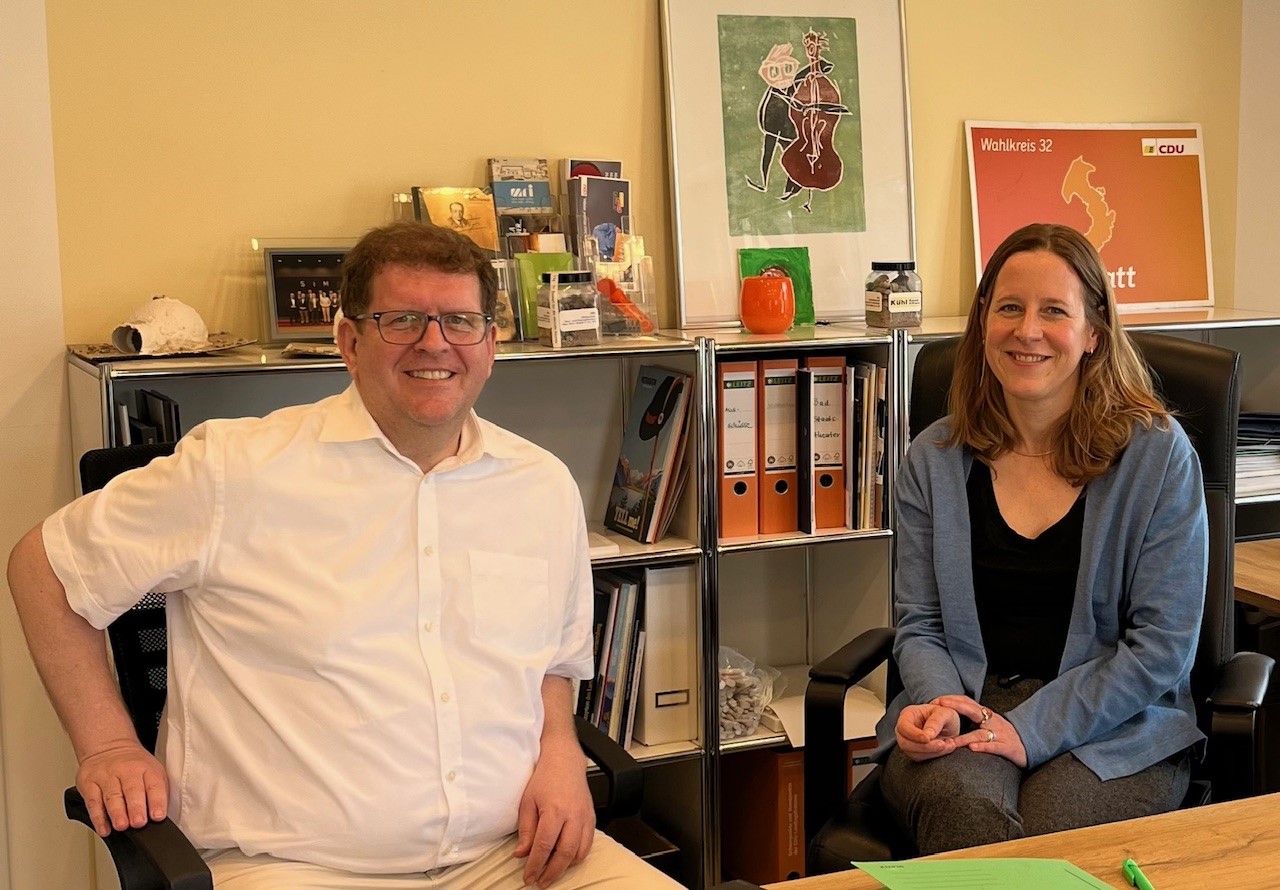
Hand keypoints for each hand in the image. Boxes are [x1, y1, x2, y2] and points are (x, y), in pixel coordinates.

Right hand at [75, 742, 168, 835]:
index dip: (157, 801)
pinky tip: (104, 828)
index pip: (155, 785)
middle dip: (136, 808)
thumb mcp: (151, 771)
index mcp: (147, 769)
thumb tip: (160, 817)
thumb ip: (157, 792)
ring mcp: (107, 777)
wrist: (109, 747)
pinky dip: (98, 818)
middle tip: (139, 822)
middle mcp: (127, 771)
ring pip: (112, 797)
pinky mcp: (89, 784)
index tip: (158, 816)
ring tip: (122, 826)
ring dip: (117, 813)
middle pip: (132, 790)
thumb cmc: (133, 765)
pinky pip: (93, 802)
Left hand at [513, 739, 595, 887]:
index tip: (529, 877)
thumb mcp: (527, 802)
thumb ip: (526, 830)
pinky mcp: (592, 818)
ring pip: (579, 852)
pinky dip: (578, 856)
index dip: (535, 865)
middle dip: (552, 872)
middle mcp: (573, 816)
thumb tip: (522, 854)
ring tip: (552, 872)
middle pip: (564, 853)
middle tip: (541, 882)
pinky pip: (588, 844)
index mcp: (554, 811)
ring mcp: (585, 817)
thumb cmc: (545, 778)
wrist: (565, 761)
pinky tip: (566, 859)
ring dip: (565, 867)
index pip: (544, 846)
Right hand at [894, 702, 962, 761]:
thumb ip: (936, 722)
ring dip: (933, 752)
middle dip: (925, 747)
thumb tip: (927, 735)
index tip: (928, 738)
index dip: (914, 734)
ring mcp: (909, 742)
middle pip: (905, 743)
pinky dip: (935, 755)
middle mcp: (905, 729)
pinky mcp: (916, 753)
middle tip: (942, 744)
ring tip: (949, 744)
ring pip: (913, 753)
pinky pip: (921, 758)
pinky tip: (947, 748)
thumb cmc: (945, 716)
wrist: (951, 726)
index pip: (903, 726)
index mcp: (908, 714)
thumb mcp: (944, 713)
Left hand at [933, 694, 1028, 767]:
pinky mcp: (1008, 748)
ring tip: (951, 739)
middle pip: (974, 710)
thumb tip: (950, 716)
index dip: (953, 700)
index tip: (937, 700)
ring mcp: (1001, 734)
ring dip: (964, 736)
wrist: (1031, 747)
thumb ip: (973, 718)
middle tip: (940, 705)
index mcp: (987, 715)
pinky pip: (995, 746)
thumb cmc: (1005, 736)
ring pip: (981, 733)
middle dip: (956, 706)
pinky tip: (973, 748)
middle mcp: (993, 721)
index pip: (968, 702)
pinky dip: (984, 746)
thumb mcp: (989, 724)